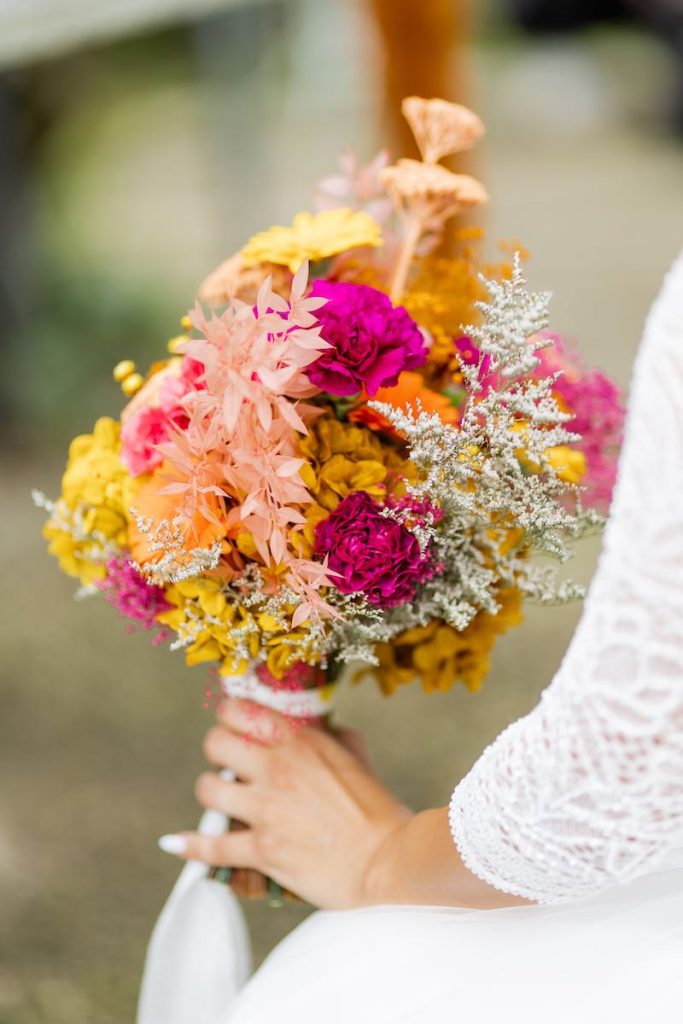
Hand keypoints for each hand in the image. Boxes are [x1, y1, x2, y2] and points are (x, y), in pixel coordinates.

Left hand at [159, 699, 412, 908]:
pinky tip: (176, 843)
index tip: (232, 725)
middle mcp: (277, 768)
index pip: (240, 711)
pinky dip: (191, 846)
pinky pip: (211, 845)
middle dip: (217, 752)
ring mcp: (266, 810)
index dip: (230, 716)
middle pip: (215, 743)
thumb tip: (324, 727)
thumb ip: (333, 737)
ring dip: (212, 795)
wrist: (390, 860)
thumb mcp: (357, 757)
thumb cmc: (379, 809)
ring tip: (222, 801)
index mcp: (300, 740)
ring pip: (207, 790)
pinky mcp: (262, 850)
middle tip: (227, 764)